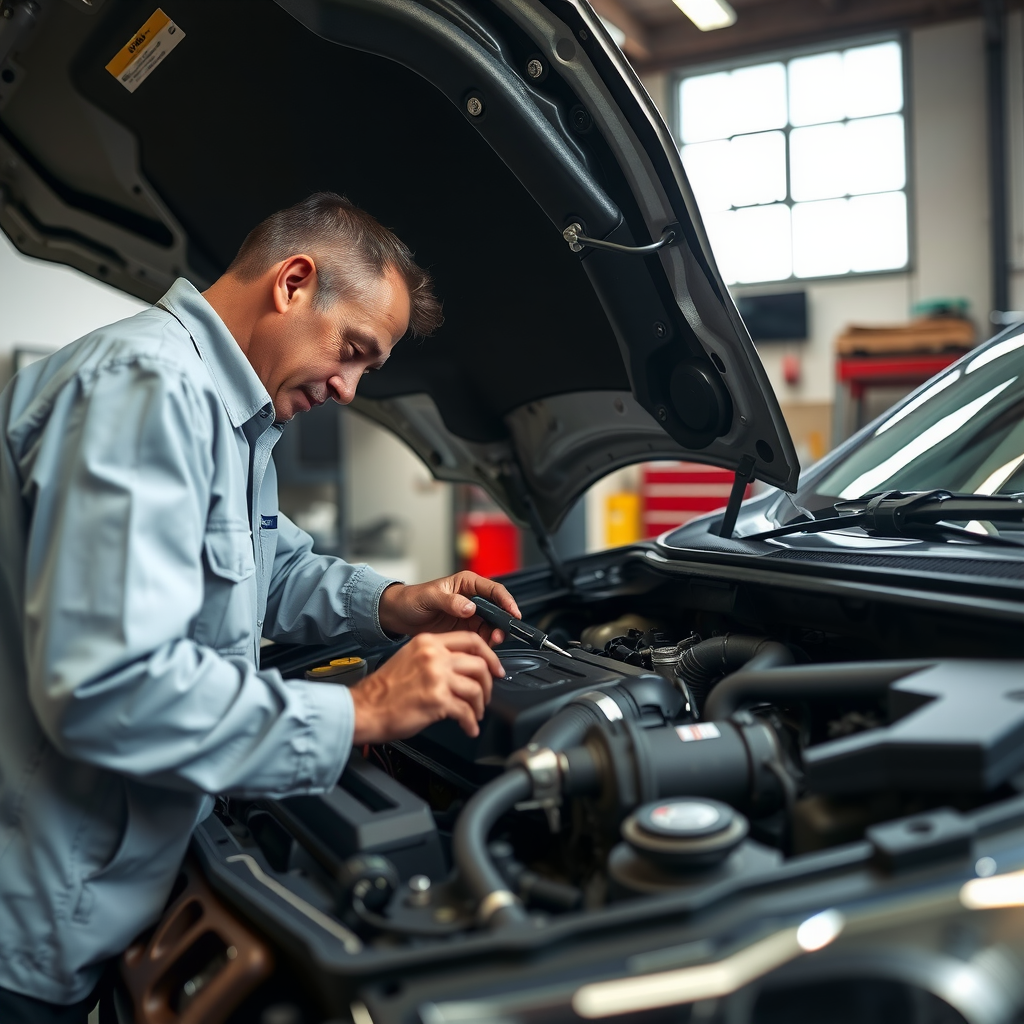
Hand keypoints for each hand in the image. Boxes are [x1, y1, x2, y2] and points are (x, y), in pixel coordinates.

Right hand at [350, 632, 503, 741]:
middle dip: (488, 683)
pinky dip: (471, 722)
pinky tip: (468, 727)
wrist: (365, 709)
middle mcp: (434, 656)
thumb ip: (435, 657)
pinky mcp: (438, 701)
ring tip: (475, 713)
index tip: (495, 668)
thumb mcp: (408, 658)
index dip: (489, 655)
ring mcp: (437, 678)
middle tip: (486, 695)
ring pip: (476, 688)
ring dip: (480, 705)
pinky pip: (466, 712)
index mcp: (428, 642)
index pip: (471, 640)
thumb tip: (461, 668)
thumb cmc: (383, 690)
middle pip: (480, 664)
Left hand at [377, 571, 520, 645]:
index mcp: (467, 583)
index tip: (513, 613)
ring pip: (492, 625)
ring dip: (494, 635)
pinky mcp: (465, 630)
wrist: (399, 615)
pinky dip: (485, 644)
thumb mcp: (430, 597)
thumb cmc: (412, 599)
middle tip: (499, 635)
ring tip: (491, 643)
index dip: (507, 601)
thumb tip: (470, 607)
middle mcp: (473, 598)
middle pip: (497, 610)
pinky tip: (481, 648)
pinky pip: (481, 637)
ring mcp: (470, 615)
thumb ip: (450, 601)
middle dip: (502, 622)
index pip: (494, 590)